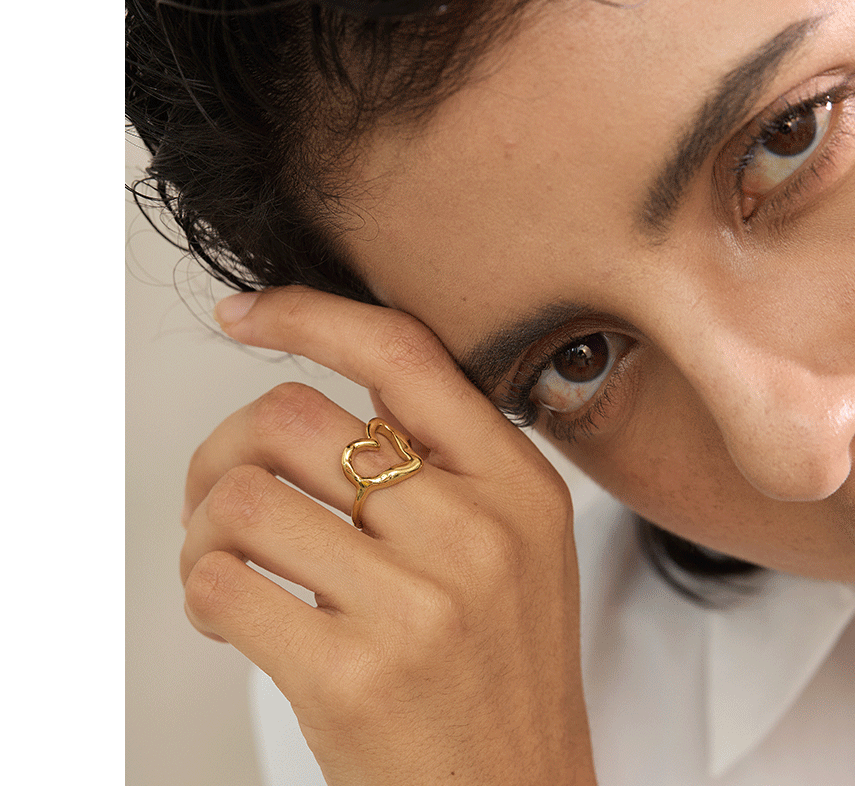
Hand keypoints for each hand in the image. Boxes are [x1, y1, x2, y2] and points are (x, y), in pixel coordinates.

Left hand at [180, 287, 596, 785]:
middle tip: (223, 485)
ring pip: (244, 497)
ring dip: (206, 527)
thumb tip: (329, 394)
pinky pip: (221, 582)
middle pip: (296, 418)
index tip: (249, 312)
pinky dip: (201, 590)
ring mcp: (415, 605)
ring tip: (229, 561)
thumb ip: (450, 463)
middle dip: (229, 445)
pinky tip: (232, 613)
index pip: (403, 354)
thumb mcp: (518, 546)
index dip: (310, 314)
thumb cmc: (506, 674)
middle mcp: (474, 531)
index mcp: (519, 485)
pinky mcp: (349, 675)